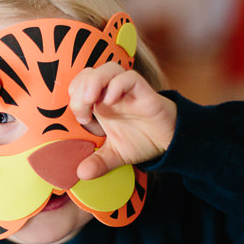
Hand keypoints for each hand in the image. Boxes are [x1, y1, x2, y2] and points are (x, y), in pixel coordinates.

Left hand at [68, 63, 176, 179]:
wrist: (169, 140)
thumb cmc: (142, 140)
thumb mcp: (116, 156)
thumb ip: (99, 162)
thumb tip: (82, 174)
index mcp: (100, 104)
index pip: (79, 85)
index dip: (73, 97)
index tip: (80, 118)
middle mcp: (111, 93)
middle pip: (89, 73)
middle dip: (79, 88)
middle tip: (83, 113)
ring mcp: (127, 91)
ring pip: (108, 69)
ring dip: (94, 81)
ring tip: (90, 101)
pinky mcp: (144, 92)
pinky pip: (129, 77)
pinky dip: (117, 85)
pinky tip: (111, 101)